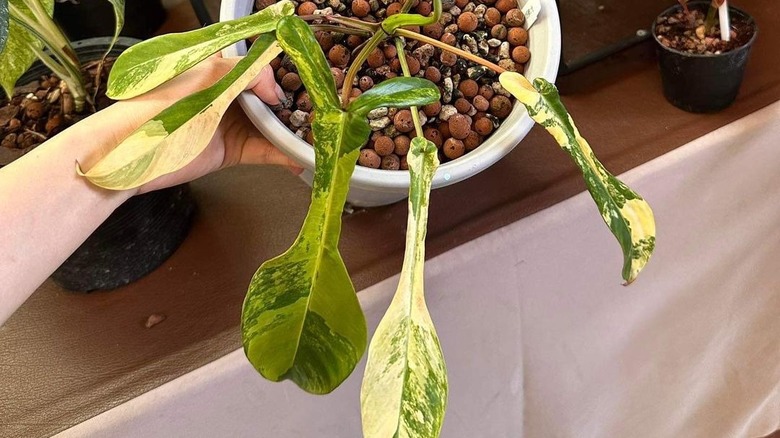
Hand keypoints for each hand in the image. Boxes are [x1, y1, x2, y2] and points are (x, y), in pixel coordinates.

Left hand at [76, 55, 301, 194]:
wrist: (129, 154)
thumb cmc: (161, 109)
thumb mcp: (207, 79)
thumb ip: (246, 74)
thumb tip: (275, 89)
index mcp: (218, 67)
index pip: (260, 65)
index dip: (281, 74)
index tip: (299, 87)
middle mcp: (227, 93)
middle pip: (269, 97)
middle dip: (293, 107)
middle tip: (318, 118)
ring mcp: (229, 122)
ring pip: (270, 126)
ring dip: (291, 134)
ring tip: (317, 142)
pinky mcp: (229, 151)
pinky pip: (262, 151)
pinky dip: (280, 156)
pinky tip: (299, 160)